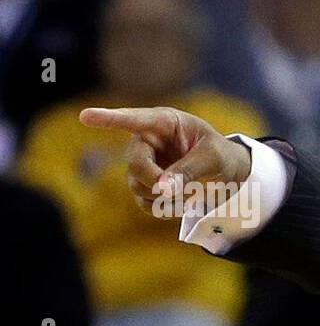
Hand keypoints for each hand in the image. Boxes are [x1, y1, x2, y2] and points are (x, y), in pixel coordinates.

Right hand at [78, 106, 251, 216]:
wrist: (227, 172)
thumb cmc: (221, 154)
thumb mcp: (213, 157)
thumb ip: (188, 170)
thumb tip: (161, 190)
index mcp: (163, 123)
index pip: (132, 120)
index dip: (108, 119)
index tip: (85, 116)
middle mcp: (147, 142)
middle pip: (135, 164)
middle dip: (156, 181)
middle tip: (183, 190)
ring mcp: (144, 165)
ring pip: (137, 186)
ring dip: (166, 198)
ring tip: (192, 193)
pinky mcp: (147, 186)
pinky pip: (145, 203)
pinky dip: (164, 209)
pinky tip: (182, 203)